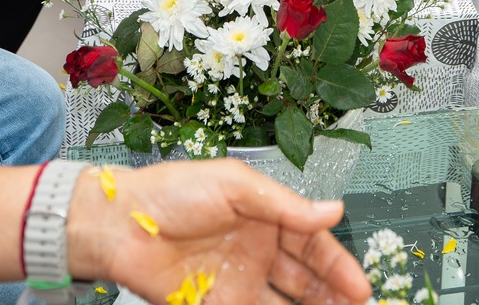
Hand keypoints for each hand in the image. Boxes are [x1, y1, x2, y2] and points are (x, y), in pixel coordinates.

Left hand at [67, 161, 367, 304]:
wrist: (120, 225)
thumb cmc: (171, 192)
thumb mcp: (235, 185)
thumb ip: (285, 204)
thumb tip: (332, 210)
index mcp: (265, 215)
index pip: (312, 242)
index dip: (338, 266)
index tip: (359, 288)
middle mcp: (255, 249)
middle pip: (305, 278)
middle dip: (332, 295)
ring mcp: (237, 281)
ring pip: (284, 303)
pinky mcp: (215, 304)